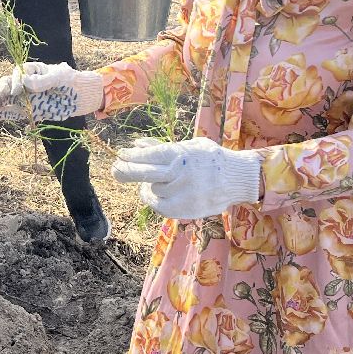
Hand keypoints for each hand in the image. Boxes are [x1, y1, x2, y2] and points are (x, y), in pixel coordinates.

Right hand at [0, 60, 103, 123]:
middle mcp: (24, 83)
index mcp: (31, 70)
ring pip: (4, 100)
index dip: (16, 81)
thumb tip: (25, 83)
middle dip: (0, 91)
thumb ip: (43, 80)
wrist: (79, 96)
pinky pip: (8, 112)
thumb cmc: (69, 81)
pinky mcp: (24, 111)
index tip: (18, 90)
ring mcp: (23, 98)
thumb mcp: (60, 77)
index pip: (18, 73)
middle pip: (6, 85)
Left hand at [111, 136, 262, 219]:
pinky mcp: (185, 208)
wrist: (237, 179)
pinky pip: (159, 206)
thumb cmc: (210, 159)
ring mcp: (183, 192)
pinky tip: (151, 193)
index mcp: (181, 154)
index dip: (132, 156)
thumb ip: (161, 147)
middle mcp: (180, 173)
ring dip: (148, 185)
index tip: (120, 155)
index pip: (149, 155)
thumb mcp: (188, 146)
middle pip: (145, 173)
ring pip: (153, 189)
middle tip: (114, 170)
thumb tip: (136, 145)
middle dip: (126, 171)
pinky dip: (152, 200)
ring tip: (153, 180)